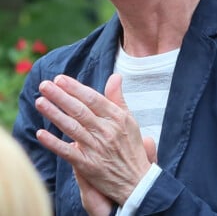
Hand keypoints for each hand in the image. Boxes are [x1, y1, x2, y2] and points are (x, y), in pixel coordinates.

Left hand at [35, 73, 152, 205]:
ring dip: (54, 114)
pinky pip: (68, 152)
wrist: (135, 180)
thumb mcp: (129, 119)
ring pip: (72, 128)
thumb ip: (118, 98)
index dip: (75, 88)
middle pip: (80, 110)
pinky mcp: (87, 165)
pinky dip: (54, 143)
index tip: (60, 79)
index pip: (93, 99)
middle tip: (44, 85)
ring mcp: (96, 148)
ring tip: (40, 102)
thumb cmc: (130, 146)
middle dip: (61, 96)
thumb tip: (115, 76)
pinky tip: (41, 133)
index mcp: (117, 117)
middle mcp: (106, 131)